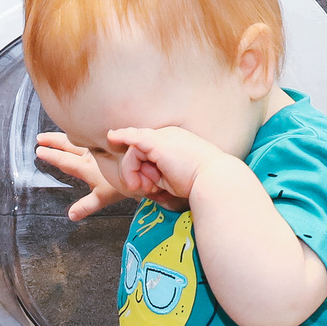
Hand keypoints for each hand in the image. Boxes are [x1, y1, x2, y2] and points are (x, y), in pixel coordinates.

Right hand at [35, 131, 119, 222]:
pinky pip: (92, 135)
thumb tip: (71, 215)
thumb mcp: (103, 198)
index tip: (39, 151)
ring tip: (55, 133)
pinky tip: (84, 130)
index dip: (50, 156)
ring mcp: (99, 147)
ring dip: (64, 135)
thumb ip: (86, 206)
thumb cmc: (125, 184)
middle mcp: (90, 154)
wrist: (143, 168)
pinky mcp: (109, 142)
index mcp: (86, 167)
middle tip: (40, 138)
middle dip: (52, 141)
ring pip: (78, 138)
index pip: (63, 160)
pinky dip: (83, 132)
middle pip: (67, 145)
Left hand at [105, 125, 225, 211]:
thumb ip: (155, 176)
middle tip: (146, 190)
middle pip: (139, 150)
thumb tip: (139, 179)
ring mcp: (164, 136)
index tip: (150, 189)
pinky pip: (133, 137)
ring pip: (134, 151)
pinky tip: (112, 137)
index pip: (148, 151)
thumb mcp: (171, 179)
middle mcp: (168, 135)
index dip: (143, 171)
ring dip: (132, 172)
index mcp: (174, 142)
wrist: (214, 179)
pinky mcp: (158, 142)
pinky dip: (121, 138)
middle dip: (136, 171)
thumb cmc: (197, 183)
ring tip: (144, 188)